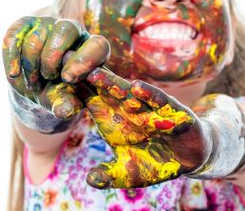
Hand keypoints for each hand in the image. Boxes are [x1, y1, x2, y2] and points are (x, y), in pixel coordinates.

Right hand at [2, 16, 109, 120]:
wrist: (37, 88)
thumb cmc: (60, 92)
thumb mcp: (67, 101)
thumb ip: (68, 104)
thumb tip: (64, 111)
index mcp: (93, 49)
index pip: (97, 45)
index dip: (83, 61)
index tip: (68, 79)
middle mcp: (74, 31)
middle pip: (66, 29)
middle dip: (52, 58)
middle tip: (48, 78)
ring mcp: (50, 24)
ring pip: (37, 38)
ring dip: (31, 66)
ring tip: (33, 84)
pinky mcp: (26, 25)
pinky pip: (15, 35)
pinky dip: (12, 58)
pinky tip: (14, 73)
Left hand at [77, 68, 209, 188]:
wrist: (189, 156)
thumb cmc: (156, 162)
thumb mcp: (130, 173)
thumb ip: (111, 175)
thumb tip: (90, 179)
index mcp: (114, 122)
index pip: (92, 104)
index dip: (76, 93)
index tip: (56, 80)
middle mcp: (128, 112)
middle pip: (106, 94)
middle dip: (88, 82)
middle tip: (69, 65)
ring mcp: (148, 109)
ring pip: (129, 94)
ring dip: (113, 84)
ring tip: (96, 74)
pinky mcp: (171, 111)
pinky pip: (159, 102)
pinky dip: (150, 95)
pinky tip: (137, 88)